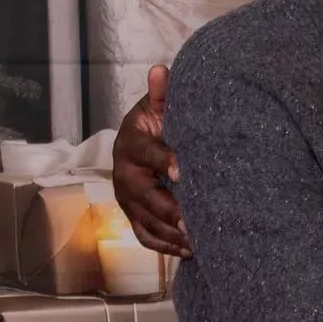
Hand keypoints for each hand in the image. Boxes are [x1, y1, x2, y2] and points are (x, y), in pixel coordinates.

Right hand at [112, 65, 190, 256]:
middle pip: (144, 196)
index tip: (183, 171)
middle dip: (169, 210)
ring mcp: (126, 198)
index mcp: (131, 143)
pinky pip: (145, 235)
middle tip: (194, 222)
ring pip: (145, 220)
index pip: (148, 154)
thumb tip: (161, 70)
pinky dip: (165, 246)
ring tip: (198, 241)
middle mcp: (124, 173)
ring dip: (170, 233)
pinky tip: (190, 251)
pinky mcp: (131, 215)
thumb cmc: (157, 123)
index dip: (165, 162)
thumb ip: (162, 94)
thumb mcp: (159, 106)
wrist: (139, 140)